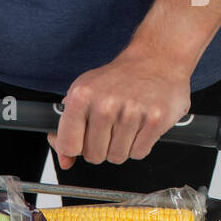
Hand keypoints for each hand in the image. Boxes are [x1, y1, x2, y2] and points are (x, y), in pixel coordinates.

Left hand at [48, 47, 191, 168]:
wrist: (157, 60)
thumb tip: (64, 160)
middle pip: (94, 156)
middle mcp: (105, 103)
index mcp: (82, 96)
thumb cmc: (119, 80)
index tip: (82, 139)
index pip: (69, 145)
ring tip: (126, 123)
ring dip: (122, 146)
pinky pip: (139, 153)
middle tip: (111, 127)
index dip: (75, 148)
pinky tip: (140, 125)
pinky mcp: (155, 119)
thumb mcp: (85, 96)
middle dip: (101, 147)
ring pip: (117, 157)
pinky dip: (140, 145)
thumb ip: (68, 130)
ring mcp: (131, 112)